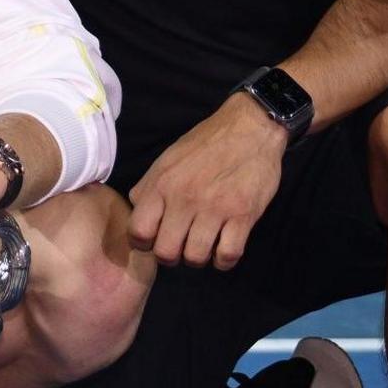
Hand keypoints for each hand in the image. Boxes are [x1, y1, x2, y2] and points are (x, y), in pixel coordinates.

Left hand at [125, 93, 287, 269]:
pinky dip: (223, 260)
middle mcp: (185, 199)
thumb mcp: (168, 159)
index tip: (154, 239)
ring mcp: (215, 209)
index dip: (143, 243)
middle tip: (181, 245)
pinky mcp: (243, 215)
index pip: (138, 231)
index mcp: (162, 184)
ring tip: (203, 246)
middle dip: (171, 256)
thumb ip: (149, 186)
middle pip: (166, 252)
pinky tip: (223, 248)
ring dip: (198, 258)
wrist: (250, 128)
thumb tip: (137, 212)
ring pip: (196, 258)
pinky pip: (227, 256)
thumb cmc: (206, 144)